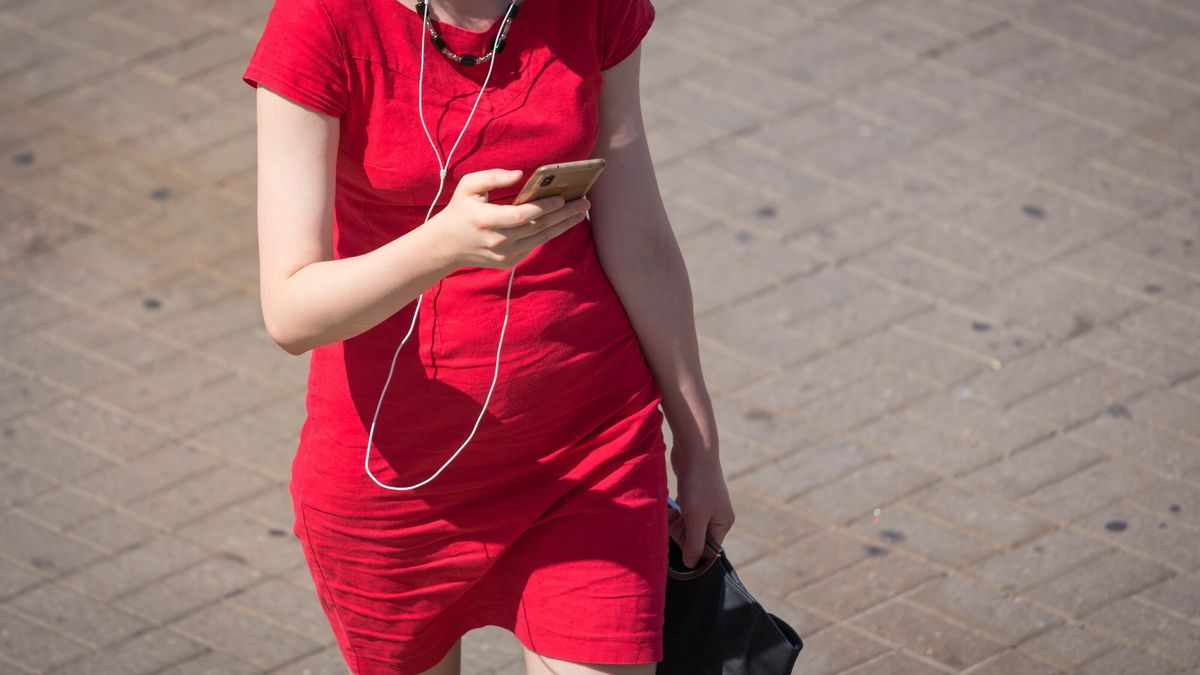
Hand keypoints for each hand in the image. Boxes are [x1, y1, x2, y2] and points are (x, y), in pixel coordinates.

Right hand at [428, 168, 589, 269]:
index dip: (543, 207)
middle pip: (538, 228)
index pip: (521, 216)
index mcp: (485, 220)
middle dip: (563, 214)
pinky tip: (564, 221)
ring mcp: (504, 255)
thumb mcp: (468, 186)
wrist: (446, 246)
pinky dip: (550, 232)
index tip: (562, 197)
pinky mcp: (509, 262)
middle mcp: (497, 241)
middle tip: (584, 202)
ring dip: (563, 225)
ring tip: (580, 211)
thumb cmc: (460, 210)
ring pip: (541, 238)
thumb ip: (493, 177)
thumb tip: (520, 175)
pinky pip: (535, 244)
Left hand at [668, 450, 735, 568]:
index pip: (708, 549)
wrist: (694, 450)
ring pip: (685, 525)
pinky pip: (681, 513)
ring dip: (674, 522)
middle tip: (674, 519)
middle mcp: (717, 515)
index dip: (691, 548)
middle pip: (695, 538)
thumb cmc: (698, 484)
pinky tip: (669, 505)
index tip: (678, 539)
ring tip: (669, 511)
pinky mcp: (693, 495)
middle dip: (680, 532)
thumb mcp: (695, 518)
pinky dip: (673, 512)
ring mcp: (705, 505)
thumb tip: (691, 564)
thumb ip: (694, 543)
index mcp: (724, 522)